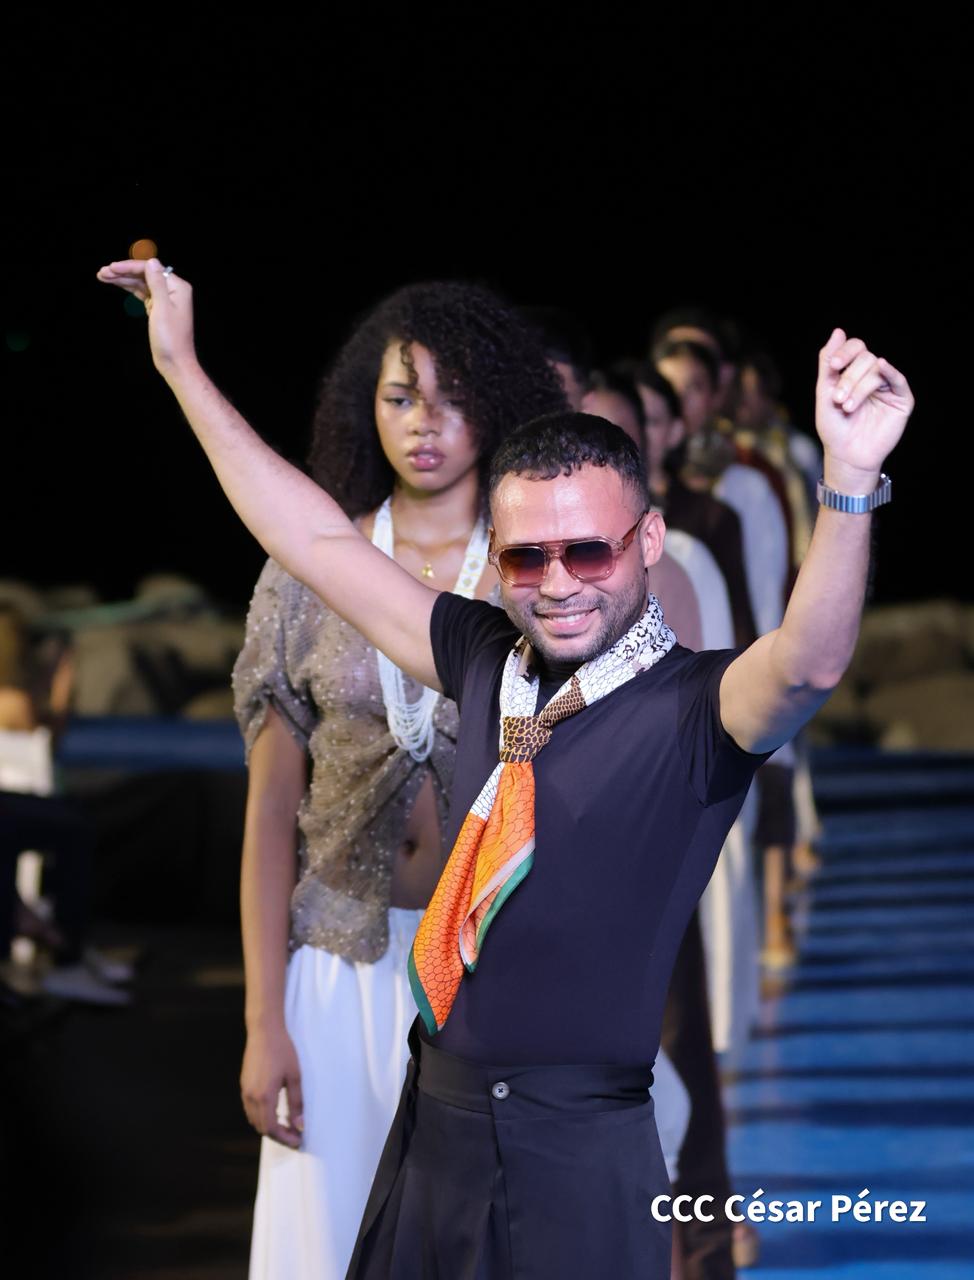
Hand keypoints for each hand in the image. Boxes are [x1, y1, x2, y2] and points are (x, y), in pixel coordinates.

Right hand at [96, 257, 196, 373]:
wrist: (175, 363)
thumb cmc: (170, 339)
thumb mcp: (162, 309)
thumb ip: (156, 284)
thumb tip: (151, 261)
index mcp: (177, 287)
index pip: (150, 269)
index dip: (129, 267)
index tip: (110, 268)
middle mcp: (172, 290)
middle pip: (144, 275)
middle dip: (123, 272)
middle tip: (101, 272)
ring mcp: (165, 299)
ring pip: (141, 283)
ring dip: (123, 279)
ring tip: (102, 277)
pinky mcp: (158, 308)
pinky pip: (142, 293)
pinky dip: (129, 289)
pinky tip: (116, 284)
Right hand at [240, 1024, 303, 1148]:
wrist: (264, 1030)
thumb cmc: (282, 1050)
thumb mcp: (295, 1076)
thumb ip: (297, 1103)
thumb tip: (300, 1125)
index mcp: (264, 1097)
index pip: (271, 1128)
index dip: (284, 1138)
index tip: (298, 1141)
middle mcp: (250, 1097)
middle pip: (261, 1127)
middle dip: (278, 1135)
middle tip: (295, 1136)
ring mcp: (245, 1091)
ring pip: (254, 1119)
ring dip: (269, 1126)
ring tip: (286, 1125)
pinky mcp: (244, 1084)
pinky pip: (250, 1109)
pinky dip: (262, 1116)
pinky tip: (275, 1111)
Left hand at [815, 329, 913, 490]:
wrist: (846, 456)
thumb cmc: (834, 427)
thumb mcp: (824, 393)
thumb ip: (828, 363)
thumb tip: (838, 331)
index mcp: (854, 372)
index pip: (854, 348)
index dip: (843, 353)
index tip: (832, 367)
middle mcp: (872, 376)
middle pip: (865, 358)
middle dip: (848, 378)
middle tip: (838, 399)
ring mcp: (887, 387)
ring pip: (876, 369)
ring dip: (859, 386)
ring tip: (847, 407)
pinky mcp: (901, 399)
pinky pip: (898, 379)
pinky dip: (890, 371)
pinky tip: (882, 366)